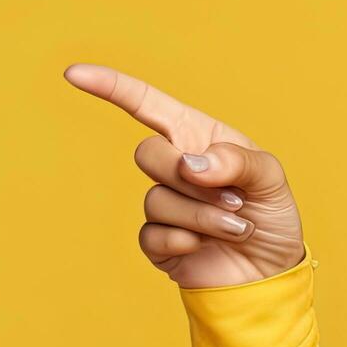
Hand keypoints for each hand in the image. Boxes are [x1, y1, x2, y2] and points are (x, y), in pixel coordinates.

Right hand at [63, 62, 306, 288]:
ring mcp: (163, 205)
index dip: (110, 86)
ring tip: (237, 228)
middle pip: (147, 154)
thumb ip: (237, 160)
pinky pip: (152, 234)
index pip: (147, 104)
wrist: (272, 272)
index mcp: (198, 137)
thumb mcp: (272, 178)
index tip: (74, 74)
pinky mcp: (157, 242)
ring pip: (156, 200)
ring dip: (204, 216)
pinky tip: (207, 245)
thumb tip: (190, 163)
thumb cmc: (272, 217)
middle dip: (191, 179)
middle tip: (236, 201)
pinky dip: (187, 240)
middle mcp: (175, 167)